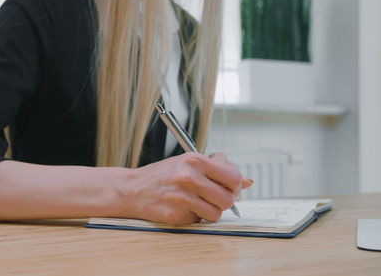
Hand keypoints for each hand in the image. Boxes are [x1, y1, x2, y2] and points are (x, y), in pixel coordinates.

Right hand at [121, 153, 248, 225]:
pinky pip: (198, 220)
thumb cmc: (163, 175)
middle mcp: (188, 177)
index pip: (233, 177)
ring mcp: (182, 198)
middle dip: (225, 201)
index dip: (236, 185)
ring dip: (210, 211)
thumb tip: (247, 181)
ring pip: (216, 213)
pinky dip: (194, 216)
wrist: (133, 189)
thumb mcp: (189, 162)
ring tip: (197, 202)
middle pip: (228, 198)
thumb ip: (218, 168)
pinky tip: (182, 207)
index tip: (230, 187)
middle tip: (213, 197)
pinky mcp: (175, 215)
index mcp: (194, 160)